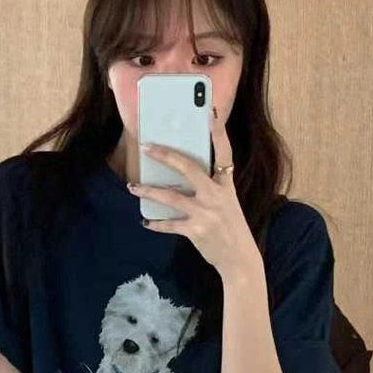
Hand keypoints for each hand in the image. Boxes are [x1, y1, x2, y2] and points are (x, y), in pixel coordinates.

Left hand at [127, 107, 257, 278]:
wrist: (240, 259)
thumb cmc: (232, 229)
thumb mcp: (228, 204)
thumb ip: (211, 189)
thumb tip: (184, 179)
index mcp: (226, 186)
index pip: (224, 153)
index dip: (218, 133)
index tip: (210, 113)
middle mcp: (215, 196)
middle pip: (188, 168)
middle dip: (166, 156)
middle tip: (147, 147)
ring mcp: (205, 213)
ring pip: (170, 197)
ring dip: (148, 192)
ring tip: (132, 187)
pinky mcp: (195, 230)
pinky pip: (169, 225)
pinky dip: (156, 224)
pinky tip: (145, 222)